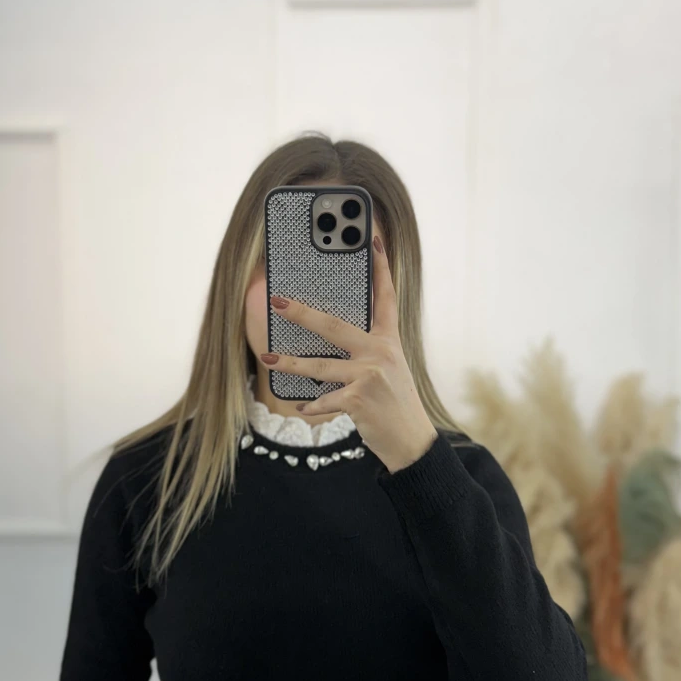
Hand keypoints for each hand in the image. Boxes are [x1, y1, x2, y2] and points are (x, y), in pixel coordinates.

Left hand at [260, 234, 437, 473]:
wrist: (412, 441)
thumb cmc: (395, 403)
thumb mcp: (389, 369)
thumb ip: (367, 351)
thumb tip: (328, 337)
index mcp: (389, 340)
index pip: (386, 296)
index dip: (381, 267)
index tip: (373, 239)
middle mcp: (381, 352)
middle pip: (334, 325)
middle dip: (302, 312)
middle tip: (277, 301)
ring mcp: (370, 375)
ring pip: (319, 366)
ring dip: (290, 364)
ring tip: (268, 358)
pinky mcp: (359, 399)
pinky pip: (325, 399)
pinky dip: (312, 405)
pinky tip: (301, 405)